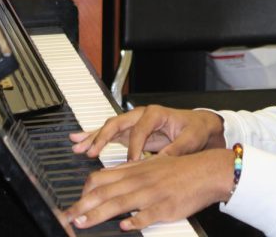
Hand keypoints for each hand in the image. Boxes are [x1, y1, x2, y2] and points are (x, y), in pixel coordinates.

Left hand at [65, 148, 234, 230]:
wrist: (206, 170)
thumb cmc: (178, 169)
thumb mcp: (149, 165)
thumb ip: (126, 172)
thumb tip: (105, 179)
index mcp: (133, 170)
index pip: (101, 178)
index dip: (84, 191)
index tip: (73, 203)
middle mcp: (139, 181)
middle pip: (104, 192)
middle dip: (82, 206)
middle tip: (67, 216)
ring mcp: (151, 194)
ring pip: (120, 203)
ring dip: (98, 214)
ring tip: (83, 223)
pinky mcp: (166, 207)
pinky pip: (148, 214)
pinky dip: (135, 221)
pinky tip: (124, 226)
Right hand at [69, 105, 225, 161]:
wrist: (198, 126)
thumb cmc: (195, 129)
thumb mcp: (191, 138)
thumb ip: (176, 149)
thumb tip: (162, 161)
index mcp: (155, 114)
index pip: (139, 130)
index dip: (135, 146)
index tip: (133, 162)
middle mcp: (140, 115)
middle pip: (117, 123)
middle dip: (102, 137)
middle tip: (91, 151)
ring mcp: (133, 123)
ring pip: (109, 128)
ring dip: (92, 137)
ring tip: (77, 145)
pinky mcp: (130, 132)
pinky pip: (109, 134)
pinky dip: (94, 138)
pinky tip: (79, 141)